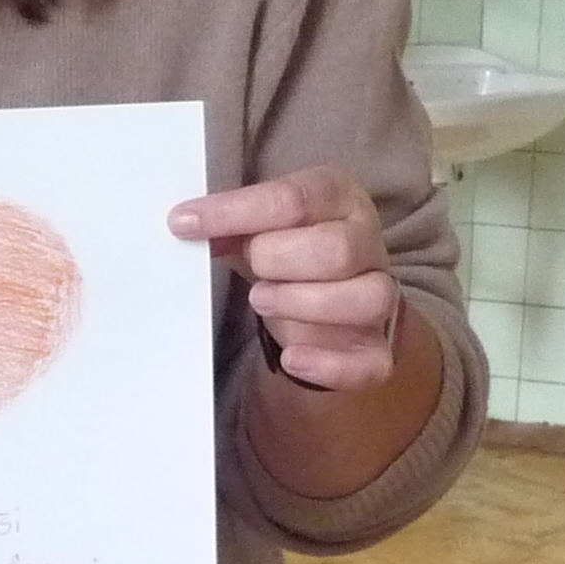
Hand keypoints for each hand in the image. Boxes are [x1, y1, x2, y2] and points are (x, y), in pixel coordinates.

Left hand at [170, 166, 402, 391]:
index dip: (235, 212)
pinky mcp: (376, 349)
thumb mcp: (262, 226)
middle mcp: (368, 243)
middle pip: (337, 250)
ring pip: (365, 299)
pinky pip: (370, 362)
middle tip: (251, 272)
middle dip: (277, 261)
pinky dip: (328, 365)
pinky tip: (291, 359)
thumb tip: (189, 226)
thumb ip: (234, 225)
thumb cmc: (289, 251)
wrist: (327, 296)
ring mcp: (380, 296)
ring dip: (301, 304)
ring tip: (263, 301)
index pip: (293, 199)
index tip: (184, 224)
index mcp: (338, 198)